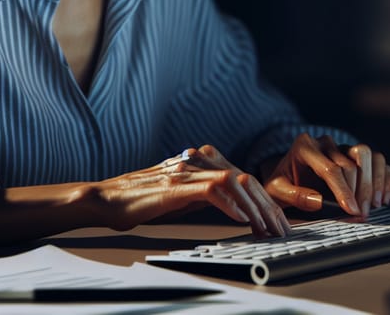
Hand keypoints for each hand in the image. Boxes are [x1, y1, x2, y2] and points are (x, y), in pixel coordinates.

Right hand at [94, 145, 289, 236]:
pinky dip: (230, 205)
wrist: (108, 198)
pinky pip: (212, 191)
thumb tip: (233, 206)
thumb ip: (206, 195)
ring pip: (234, 182)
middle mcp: (198, 161)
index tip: (277, 219)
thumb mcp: (182, 196)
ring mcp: (188, 171)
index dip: (264, 199)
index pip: (243, 177)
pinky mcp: (177, 185)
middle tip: (281, 228)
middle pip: (244, 178)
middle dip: (267, 205)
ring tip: (267, 227)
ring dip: (254, 208)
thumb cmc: (142, 200)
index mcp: (201, 161)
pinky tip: (241, 220)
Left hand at [263, 133, 389, 217]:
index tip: (352, 210)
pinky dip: (383, 177)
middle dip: (360, 189)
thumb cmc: (282, 184)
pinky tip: (382, 198)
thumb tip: (319, 201)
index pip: (330, 167)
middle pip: (352, 160)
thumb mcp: (277, 191)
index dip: (343, 190)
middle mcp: (326, 142)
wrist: (287, 176)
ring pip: (367, 154)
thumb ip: (294, 195)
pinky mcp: (355, 154)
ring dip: (374, 180)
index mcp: (305, 146)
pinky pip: (377, 160)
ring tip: (374, 204)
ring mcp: (342, 146)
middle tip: (362, 213)